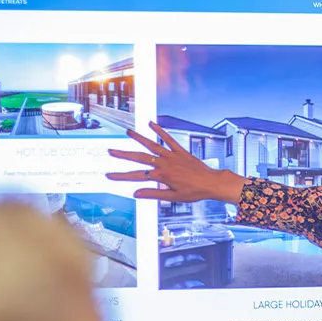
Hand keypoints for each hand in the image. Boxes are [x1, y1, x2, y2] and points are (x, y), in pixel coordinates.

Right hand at [106, 123, 247, 202]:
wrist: (212, 183)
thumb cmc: (194, 191)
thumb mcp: (173, 197)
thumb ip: (153, 194)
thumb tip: (136, 193)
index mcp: (162, 176)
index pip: (137, 176)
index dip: (121, 176)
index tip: (109, 175)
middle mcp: (165, 163)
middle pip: (140, 158)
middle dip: (124, 154)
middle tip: (111, 151)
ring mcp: (172, 155)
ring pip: (152, 145)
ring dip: (139, 138)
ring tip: (128, 132)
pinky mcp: (180, 151)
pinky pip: (168, 139)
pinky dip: (159, 130)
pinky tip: (151, 123)